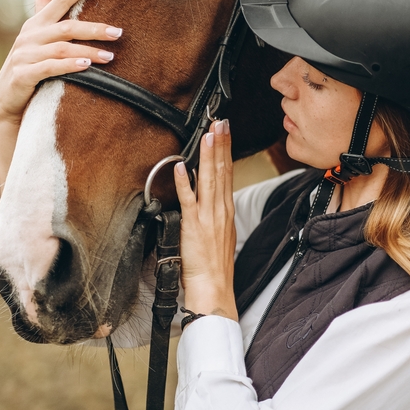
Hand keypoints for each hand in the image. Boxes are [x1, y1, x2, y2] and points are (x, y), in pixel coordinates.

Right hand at [0, 0, 122, 184]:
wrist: (7, 104)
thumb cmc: (28, 68)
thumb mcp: (37, 39)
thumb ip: (44, 11)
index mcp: (36, 25)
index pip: (59, 1)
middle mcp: (29, 37)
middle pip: (66, 27)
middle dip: (94, 28)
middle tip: (119, 31)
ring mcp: (24, 56)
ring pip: (61, 48)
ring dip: (88, 51)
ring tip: (110, 55)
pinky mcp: (22, 76)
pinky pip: (49, 68)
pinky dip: (69, 66)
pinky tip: (87, 67)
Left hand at [173, 119, 237, 321]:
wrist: (214, 288)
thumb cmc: (215, 268)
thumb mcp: (220, 236)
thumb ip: (215, 215)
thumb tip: (210, 200)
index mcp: (225, 211)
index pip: (227, 173)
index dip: (225, 150)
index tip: (224, 132)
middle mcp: (219, 210)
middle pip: (221, 170)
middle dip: (220, 144)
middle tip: (220, 122)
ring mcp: (207, 216)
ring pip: (209, 179)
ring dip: (208, 155)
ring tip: (209, 134)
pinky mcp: (193, 226)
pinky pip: (189, 199)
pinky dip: (185, 181)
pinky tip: (183, 166)